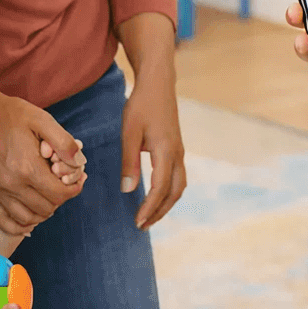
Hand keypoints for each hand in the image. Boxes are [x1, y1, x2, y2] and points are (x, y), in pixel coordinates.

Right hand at [0, 92, 86, 237]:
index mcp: (27, 167)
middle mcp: (10, 185)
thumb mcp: (42, 119)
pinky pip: (4, 222)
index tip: (78, 181)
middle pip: (46, 208)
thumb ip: (63, 142)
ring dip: (43, 212)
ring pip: (27, 219)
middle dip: (60, 198)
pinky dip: (19, 226)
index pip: (59, 194)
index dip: (74, 189)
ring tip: (49, 197)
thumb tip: (79, 162)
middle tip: (64, 185)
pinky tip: (29, 218)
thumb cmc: (9, 115)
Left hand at [121, 73, 185, 229]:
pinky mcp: (177, 147)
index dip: (149, 208)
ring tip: (149, 215)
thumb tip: (128, 190)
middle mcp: (177, 154)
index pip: (160, 188)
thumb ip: (128, 162)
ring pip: (179, 186)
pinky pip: (177, 177)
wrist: (158, 83)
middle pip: (174, 192)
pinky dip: (169, 192)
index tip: (137, 222)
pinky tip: (156, 195)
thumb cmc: (141, 105)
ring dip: (166, 203)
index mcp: (166, 151)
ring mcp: (179, 151)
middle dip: (160, 211)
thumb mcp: (129, 132)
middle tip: (142, 225)